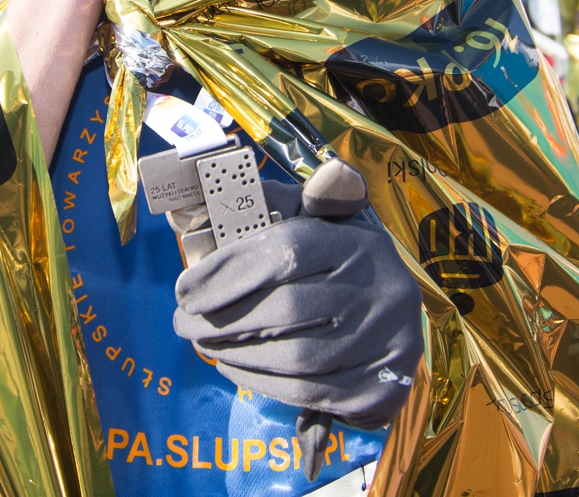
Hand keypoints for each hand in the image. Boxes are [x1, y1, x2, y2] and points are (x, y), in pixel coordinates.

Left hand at [172, 161, 422, 424]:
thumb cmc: (339, 266)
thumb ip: (275, 205)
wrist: (395, 321)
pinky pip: (312, 391)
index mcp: (360, 242)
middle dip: (224, 317)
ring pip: (298, 355)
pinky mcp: (383, 386)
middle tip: (184, 323)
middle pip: (288, 307)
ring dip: (237, 353)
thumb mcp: (318, 226)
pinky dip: (263, 381)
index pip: (288, 249)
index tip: (185, 289)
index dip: (229, 270)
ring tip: (204, 344)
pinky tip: (232, 365)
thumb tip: (215, 188)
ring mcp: (387, 340)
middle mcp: (381, 289)